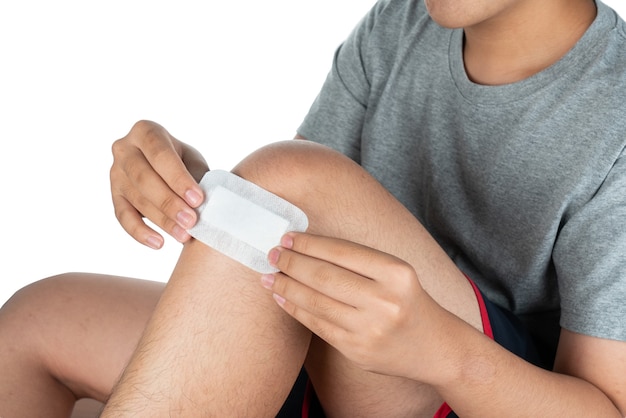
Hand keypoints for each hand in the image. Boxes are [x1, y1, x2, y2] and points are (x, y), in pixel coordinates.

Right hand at [110, 120, 208, 247]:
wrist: (166, 169)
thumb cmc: (184, 163)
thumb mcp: (192, 162)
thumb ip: (196, 178)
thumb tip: (207, 206)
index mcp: (146, 131)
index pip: (161, 154)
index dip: (178, 178)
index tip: (198, 199)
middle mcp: (124, 149)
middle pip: (144, 178)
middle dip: (170, 202)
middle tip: (192, 221)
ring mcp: (115, 173)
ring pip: (136, 198)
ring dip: (161, 220)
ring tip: (184, 235)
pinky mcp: (113, 195)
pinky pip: (123, 216)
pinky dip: (140, 232)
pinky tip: (159, 243)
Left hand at [261, 232, 440, 379]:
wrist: (435, 346)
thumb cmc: (409, 301)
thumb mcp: (396, 273)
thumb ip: (358, 261)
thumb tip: (306, 247)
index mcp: (396, 272)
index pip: (341, 252)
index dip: (309, 244)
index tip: (288, 238)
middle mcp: (384, 300)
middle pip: (324, 276)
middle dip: (292, 263)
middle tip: (273, 254)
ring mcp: (369, 329)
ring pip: (315, 301)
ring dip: (286, 286)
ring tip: (270, 275)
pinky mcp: (356, 351)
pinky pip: (317, 325)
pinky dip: (294, 309)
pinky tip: (282, 297)